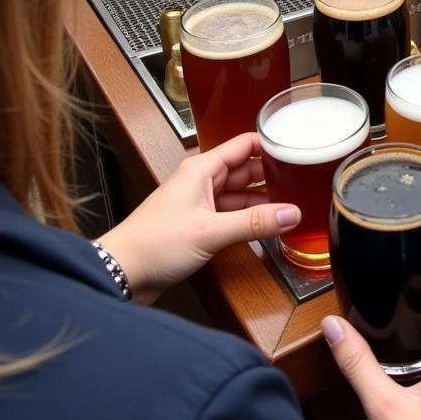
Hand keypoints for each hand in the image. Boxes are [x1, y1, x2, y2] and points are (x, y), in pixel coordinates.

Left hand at [100, 132, 300, 304]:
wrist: (119, 274)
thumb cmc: (151, 244)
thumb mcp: (210, 231)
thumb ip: (254, 222)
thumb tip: (290, 213)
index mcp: (201, 169)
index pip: (244, 145)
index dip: (270, 145)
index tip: (296, 150)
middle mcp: (200, 182)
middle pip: (245, 169)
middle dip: (271, 175)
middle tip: (301, 181)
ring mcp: (199, 203)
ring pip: (239, 194)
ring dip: (261, 200)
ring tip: (290, 204)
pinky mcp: (197, 225)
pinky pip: (230, 214)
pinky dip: (248, 218)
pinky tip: (266, 225)